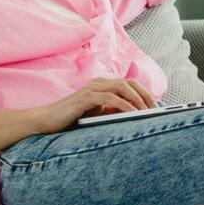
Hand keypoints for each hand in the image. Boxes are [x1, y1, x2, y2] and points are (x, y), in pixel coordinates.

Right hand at [33, 77, 157, 132]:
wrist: (47, 121)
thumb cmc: (72, 119)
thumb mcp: (98, 115)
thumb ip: (113, 111)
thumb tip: (136, 114)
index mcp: (103, 85)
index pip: (130, 84)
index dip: (145, 93)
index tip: (157, 107)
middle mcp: (99, 82)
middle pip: (130, 83)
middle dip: (146, 95)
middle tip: (156, 110)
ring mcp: (92, 88)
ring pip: (122, 87)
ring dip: (137, 99)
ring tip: (147, 112)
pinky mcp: (85, 97)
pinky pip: (110, 97)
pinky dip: (124, 105)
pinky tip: (133, 114)